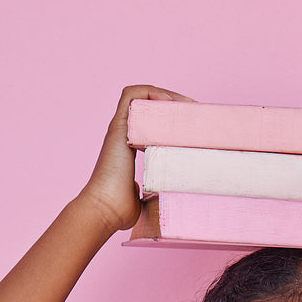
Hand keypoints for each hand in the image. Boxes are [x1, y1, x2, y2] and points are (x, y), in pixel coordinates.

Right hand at [81, 84, 194, 232]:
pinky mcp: (118, 127)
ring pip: (141, 95)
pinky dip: (151, 92)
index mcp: (130, 147)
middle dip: (174, 103)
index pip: (151, 121)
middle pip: (149, 105)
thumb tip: (168, 198)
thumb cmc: (120, 209)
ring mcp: (120, 129)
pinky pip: (131, 95)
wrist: (104, 209)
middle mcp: (124, 134)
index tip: (192, 125)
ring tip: (185, 105)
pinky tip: (168, 102)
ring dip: (165, 94)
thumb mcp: (145, 198)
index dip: (171, 118)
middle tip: (196, 112)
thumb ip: (155, 192)